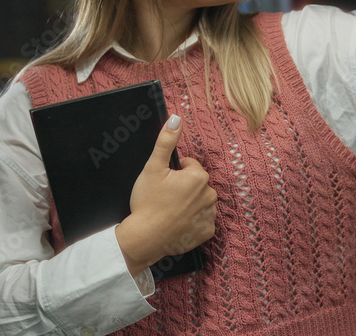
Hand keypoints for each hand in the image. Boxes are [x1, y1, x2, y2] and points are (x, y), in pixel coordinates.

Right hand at [115, 115, 216, 276]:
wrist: (145, 237)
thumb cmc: (148, 201)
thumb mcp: (153, 167)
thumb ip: (166, 141)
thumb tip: (176, 118)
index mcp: (199, 176)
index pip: (189, 166)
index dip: (174, 173)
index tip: (163, 185)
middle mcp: (210, 195)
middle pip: (197, 183)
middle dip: (184, 187)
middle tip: (165, 198)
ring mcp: (210, 215)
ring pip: (201, 201)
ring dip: (190, 203)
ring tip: (170, 211)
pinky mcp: (208, 232)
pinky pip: (202, 220)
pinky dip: (193, 221)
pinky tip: (179, 223)